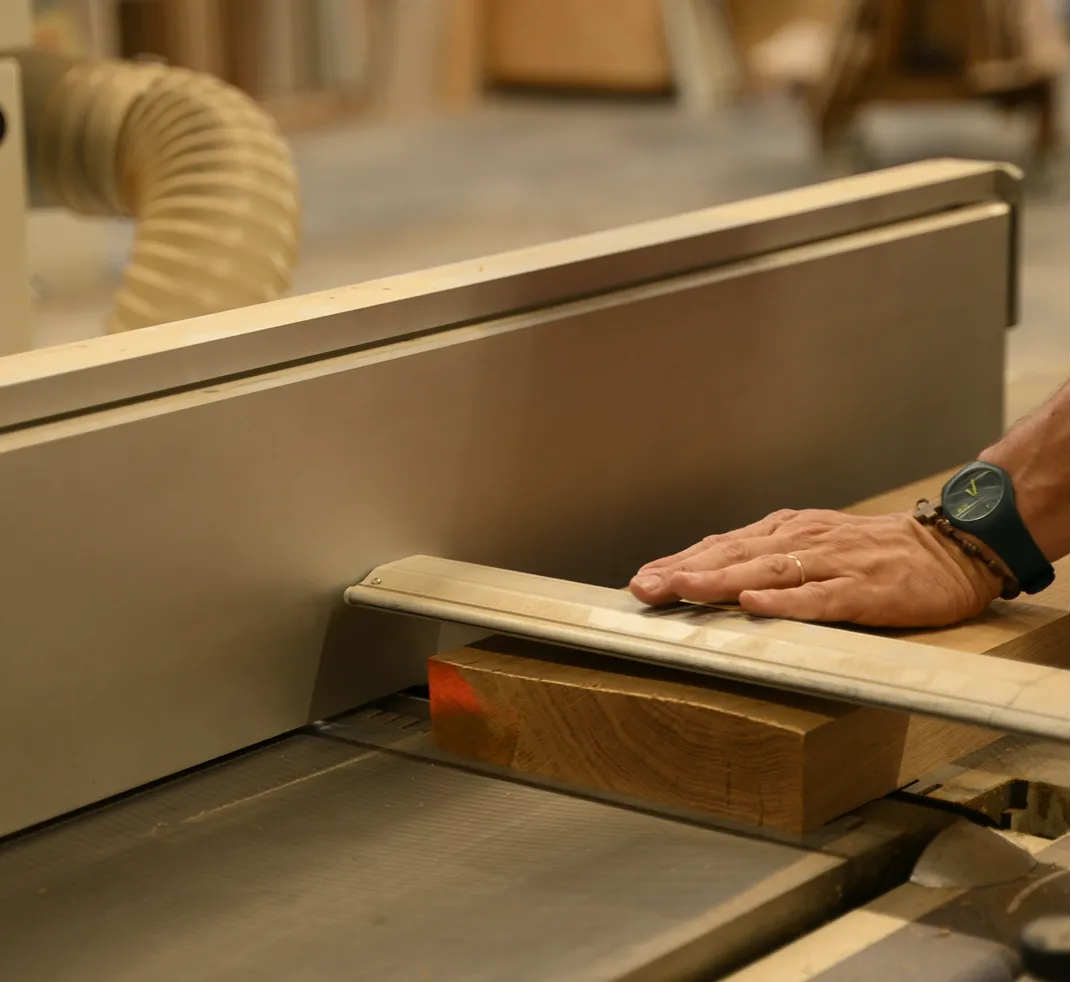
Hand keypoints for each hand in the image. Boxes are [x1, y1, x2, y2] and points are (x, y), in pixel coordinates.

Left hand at [628, 508, 1002, 627]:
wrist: (950, 546)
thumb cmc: (872, 551)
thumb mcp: (812, 544)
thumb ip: (767, 557)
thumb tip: (713, 575)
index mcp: (785, 532)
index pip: (721, 546)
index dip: (679, 561)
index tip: (641, 578)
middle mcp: (800, 541)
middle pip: (733, 556)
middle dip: (683, 572)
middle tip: (643, 588)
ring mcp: (831, 564)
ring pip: (765, 571)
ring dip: (718, 581)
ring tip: (680, 590)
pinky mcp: (863, 589)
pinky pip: (819, 597)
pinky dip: (784, 602)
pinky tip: (754, 606)